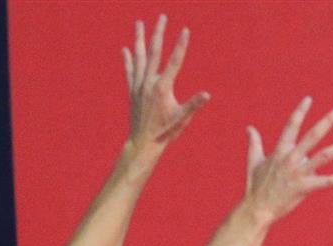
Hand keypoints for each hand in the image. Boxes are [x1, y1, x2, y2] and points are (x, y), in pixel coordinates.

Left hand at [123, 16, 208, 146]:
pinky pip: (129, 71)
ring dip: (139, 38)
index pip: (174, 61)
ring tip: (139, 23)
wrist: (143, 142)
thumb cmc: (165, 132)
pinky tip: (125, 49)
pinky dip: (128, 59)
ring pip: (139, 56)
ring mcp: (139, 85)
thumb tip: (207, 95)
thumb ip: (194, 104)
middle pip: (154, 52)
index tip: (185, 30)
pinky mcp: (132, 91)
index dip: (180, 45)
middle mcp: (149, 82)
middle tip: (162, 17)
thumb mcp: (182, 118)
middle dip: (159, 33)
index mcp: (163, 87)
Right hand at [243, 96, 332, 224]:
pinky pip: (327, 181)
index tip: (308, 99)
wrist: (257, 208)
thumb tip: (249, 128)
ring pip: (325, 156)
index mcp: (280, 151)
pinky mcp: (305, 187)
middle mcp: (291, 158)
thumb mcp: (253, 161)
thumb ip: (254, 143)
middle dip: (327, 122)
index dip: (300, 112)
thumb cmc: (255, 186)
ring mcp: (299, 173)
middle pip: (312, 136)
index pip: (291, 126)